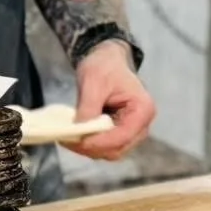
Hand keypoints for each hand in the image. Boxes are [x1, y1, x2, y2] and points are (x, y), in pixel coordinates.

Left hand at [68, 39, 154, 158]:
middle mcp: (142, 125)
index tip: (76, 141)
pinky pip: (106, 146)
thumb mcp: (93, 81)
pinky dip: (91, 144)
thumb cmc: (104, 66)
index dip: (99, 142)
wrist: (107, 59)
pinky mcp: (121, 133)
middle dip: (92, 148)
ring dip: (90, 148)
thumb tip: (79, 131)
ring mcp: (133, 131)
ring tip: (69, 138)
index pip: (122, 136)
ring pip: (111, 151)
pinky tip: (76, 136)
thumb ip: (89, 107)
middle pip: (117, 149)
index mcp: (143, 110)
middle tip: (67, 140)